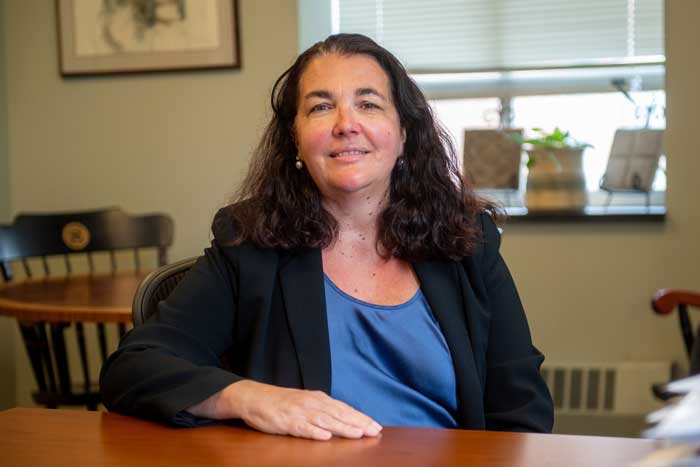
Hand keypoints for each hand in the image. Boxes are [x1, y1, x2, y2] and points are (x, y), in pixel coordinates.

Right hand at [227, 380, 381, 440]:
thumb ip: (323, 410)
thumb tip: (344, 419)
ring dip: (342, 427)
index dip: (360, 417)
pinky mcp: (286, 422)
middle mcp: (311, 403)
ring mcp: (299, 412)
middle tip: (374, 431)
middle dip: (358, 423)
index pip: (344, 408)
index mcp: (318, 399)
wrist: (253, 397)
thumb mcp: (305, 402)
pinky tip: (325, 436)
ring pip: (325, 420)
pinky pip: (302, 427)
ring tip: (357, 434)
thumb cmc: (281, 402)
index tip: (376, 426)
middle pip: (339, 414)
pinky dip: (314, 432)